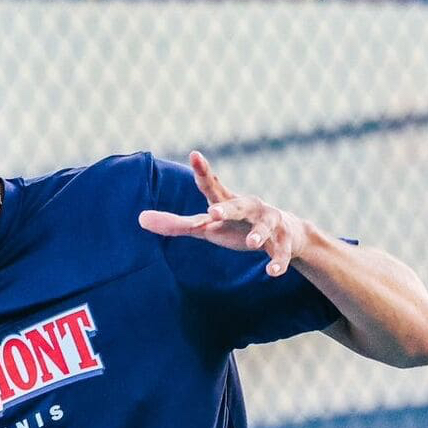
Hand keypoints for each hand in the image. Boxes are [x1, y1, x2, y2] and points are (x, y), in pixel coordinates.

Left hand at [137, 150, 307, 276]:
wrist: (287, 233)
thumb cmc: (237, 226)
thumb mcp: (208, 225)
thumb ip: (176, 224)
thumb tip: (139, 219)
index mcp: (228, 201)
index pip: (213, 185)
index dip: (203, 171)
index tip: (194, 154)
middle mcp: (249, 207)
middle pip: (239, 205)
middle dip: (228, 209)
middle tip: (213, 213)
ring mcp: (269, 223)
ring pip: (265, 226)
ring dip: (259, 234)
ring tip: (253, 244)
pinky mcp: (283, 242)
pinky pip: (280, 253)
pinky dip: (277, 262)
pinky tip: (272, 273)